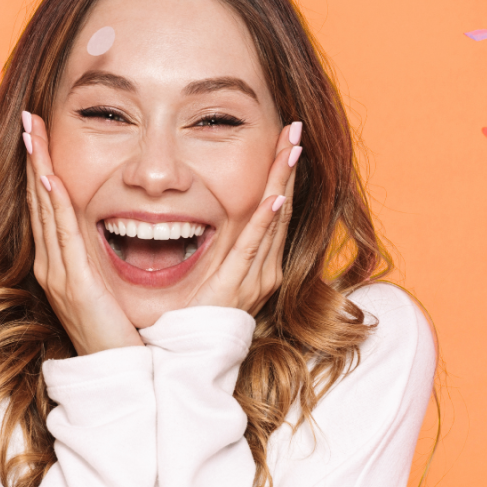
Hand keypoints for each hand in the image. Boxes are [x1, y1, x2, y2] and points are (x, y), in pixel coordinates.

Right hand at [22, 111, 144, 355]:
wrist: (115, 375)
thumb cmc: (116, 334)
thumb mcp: (105, 291)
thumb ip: (100, 264)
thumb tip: (109, 237)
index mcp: (59, 266)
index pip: (47, 208)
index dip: (40, 170)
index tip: (39, 137)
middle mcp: (52, 266)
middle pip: (39, 202)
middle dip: (33, 159)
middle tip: (30, 120)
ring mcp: (58, 274)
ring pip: (46, 210)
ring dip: (38, 169)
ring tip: (33, 133)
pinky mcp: (74, 283)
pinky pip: (62, 235)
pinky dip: (54, 204)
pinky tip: (49, 178)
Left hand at [184, 121, 301, 317]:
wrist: (193, 357)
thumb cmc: (196, 317)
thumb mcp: (212, 276)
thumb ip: (218, 251)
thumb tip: (202, 219)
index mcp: (259, 264)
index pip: (274, 208)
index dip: (280, 174)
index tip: (284, 141)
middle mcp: (265, 268)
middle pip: (280, 206)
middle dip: (286, 167)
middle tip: (293, 129)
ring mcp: (255, 277)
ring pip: (272, 219)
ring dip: (281, 181)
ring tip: (290, 147)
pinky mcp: (238, 285)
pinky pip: (252, 246)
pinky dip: (264, 221)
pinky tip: (274, 197)